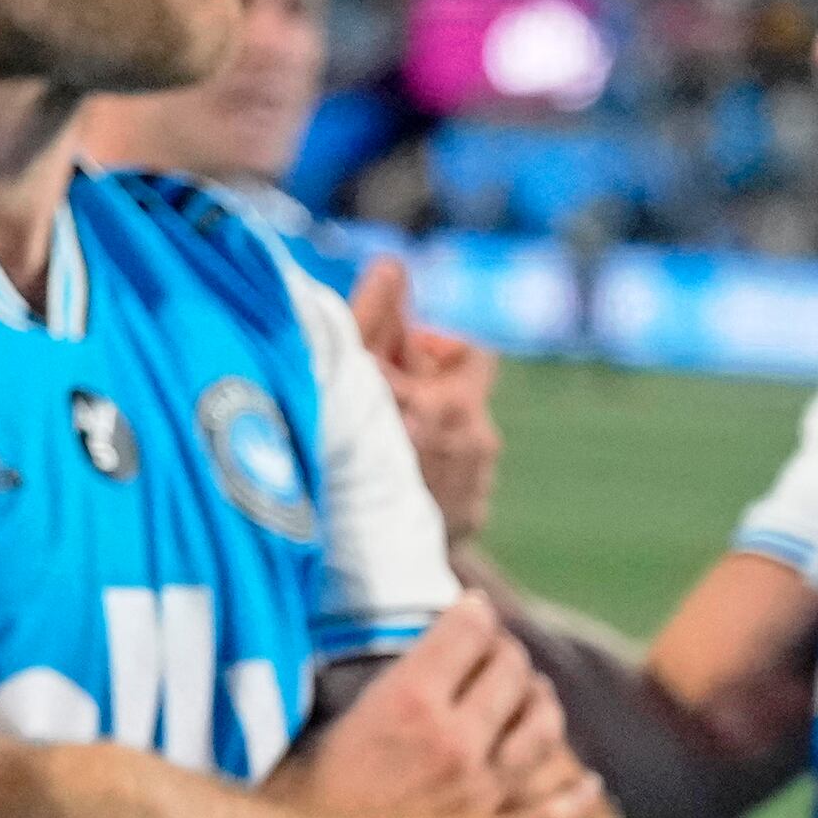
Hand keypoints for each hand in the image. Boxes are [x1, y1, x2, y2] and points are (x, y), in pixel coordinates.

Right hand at [274, 595, 606, 817]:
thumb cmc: (289, 803)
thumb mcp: (309, 724)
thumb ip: (345, 685)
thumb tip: (347, 650)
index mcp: (408, 703)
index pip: (467, 631)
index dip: (471, 610)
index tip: (467, 608)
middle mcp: (458, 743)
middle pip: (512, 672)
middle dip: (505, 649)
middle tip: (491, 646)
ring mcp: (485, 794)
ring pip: (544, 730)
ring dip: (541, 701)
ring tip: (531, 691)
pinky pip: (555, 813)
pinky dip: (577, 795)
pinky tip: (587, 783)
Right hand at [355, 260, 504, 549]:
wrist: (354, 552)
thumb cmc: (339, 449)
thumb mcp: (347, 370)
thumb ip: (373, 312)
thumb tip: (392, 266)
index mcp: (456, 403)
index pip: (471, 353)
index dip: (433, 347)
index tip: (396, 360)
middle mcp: (477, 442)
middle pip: (460, 395)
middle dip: (422, 389)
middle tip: (375, 398)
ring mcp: (477, 485)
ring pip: (456, 436)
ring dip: (424, 430)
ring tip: (376, 441)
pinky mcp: (470, 518)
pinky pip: (456, 477)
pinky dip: (429, 470)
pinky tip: (389, 477)